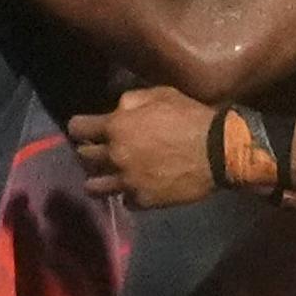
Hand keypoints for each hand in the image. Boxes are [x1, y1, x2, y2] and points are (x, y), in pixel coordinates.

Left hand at [68, 86, 217, 208]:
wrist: (217, 152)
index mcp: (116, 126)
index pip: (77, 128)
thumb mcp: (161, 94)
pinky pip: (124, 200)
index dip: (80, 127)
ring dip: (98, 179)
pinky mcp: (142, 201)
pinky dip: (128, 194)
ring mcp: (127, 181)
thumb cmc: (190, 117)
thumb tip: (116, 109)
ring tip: (108, 176)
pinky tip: (136, 187)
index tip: (85, 129)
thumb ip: (131, 100)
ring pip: (94, 187)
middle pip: (84, 157)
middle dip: (89, 151)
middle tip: (100, 150)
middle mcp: (114, 155)